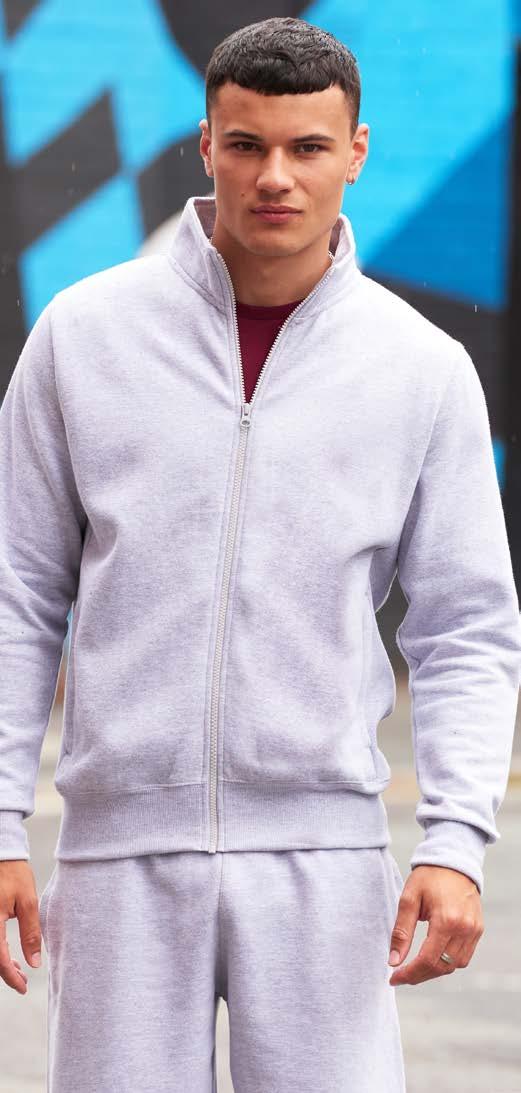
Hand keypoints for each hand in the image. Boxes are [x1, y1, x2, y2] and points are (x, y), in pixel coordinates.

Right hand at [0, 860, 41, 993]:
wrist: (1, 854)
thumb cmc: (14, 874)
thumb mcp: (28, 902)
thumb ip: (31, 933)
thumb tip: (34, 962)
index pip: (0, 960)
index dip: (11, 977)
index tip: (24, 987)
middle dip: (7, 973)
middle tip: (23, 982)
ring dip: (1, 963)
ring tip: (19, 970)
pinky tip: (8, 955)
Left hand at [388, 864, 483, 985]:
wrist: (453, 861)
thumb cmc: (428, 877)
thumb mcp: (409, 899)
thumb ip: (401, 931)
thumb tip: (393, 961)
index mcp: (446, 920)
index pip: (427, 960)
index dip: (409, 974)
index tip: (393, 978)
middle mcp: (464, 929)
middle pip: (441, 967)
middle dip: (419, 976)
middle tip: (400, 976)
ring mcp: (474, 930)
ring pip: (454, 966)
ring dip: (433, 971)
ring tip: (415, 967)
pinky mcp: (478, 930)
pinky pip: (464, 957)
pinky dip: (448, 962)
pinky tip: (432, 957)